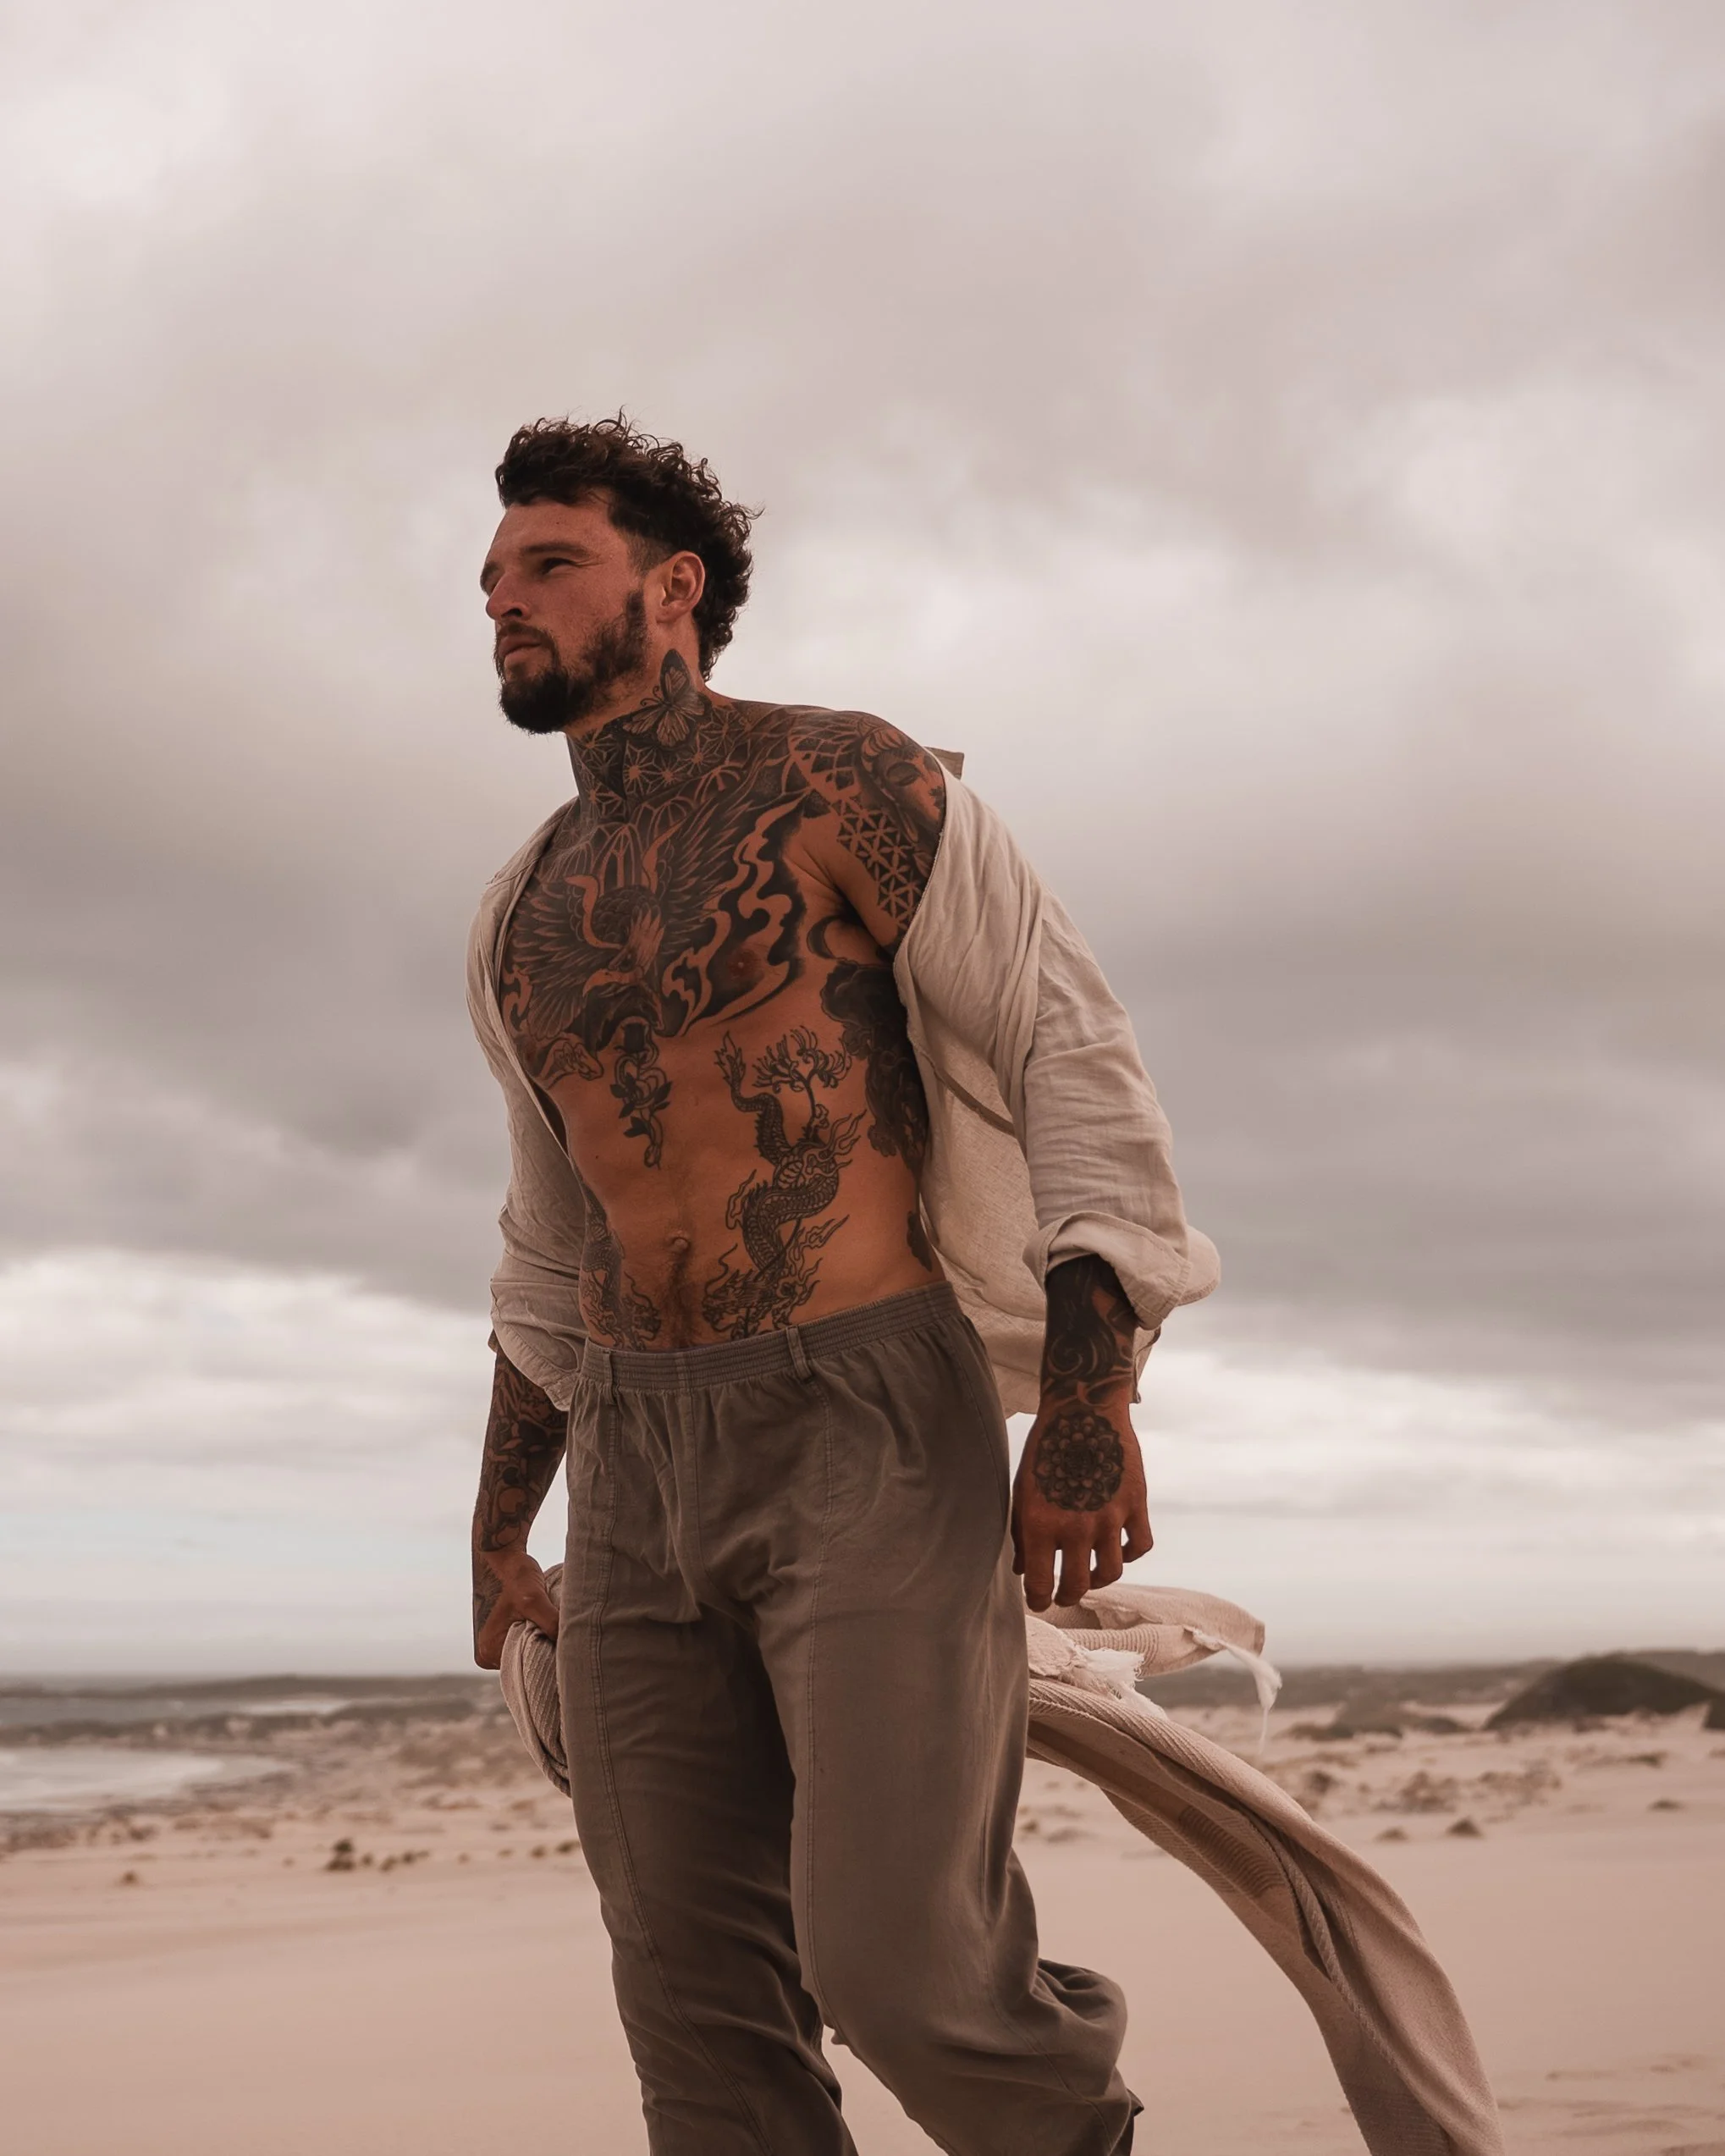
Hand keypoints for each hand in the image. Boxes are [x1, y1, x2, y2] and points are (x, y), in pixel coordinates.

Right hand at [472, 1545, 559, 1669]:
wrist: (510, 1560)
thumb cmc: (517, 1577)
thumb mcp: (533, 1599)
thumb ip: (549, 1622)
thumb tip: (569, 1645)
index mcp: (487, 1652)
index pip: (523, 1668)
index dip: (546, 1660)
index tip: (565, 1650)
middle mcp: (490, 1654)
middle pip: (527, 1663)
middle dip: (547, 1653)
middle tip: (567, 1641)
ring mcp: (499, 1646)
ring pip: (532, 1653)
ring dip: (546, 1645)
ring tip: (558, 1631)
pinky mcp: (510, 1636)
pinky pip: (532, 1644)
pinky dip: (544, 1638)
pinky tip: (553, 1628)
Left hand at [1012, 1396, 1152, 1612]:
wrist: (1083, 1409)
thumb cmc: (1045, 1449)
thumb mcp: (1022, 1490)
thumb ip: (1021, 1533)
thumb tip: (1023, 1571)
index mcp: (1039, 1522)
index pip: (1039, 1584)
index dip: (1037, 1601)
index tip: (1038, 1603)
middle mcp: (1074, 1525)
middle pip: (1076, 1586)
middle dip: (1066, 1597)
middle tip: (1062, 1595)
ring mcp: (1109, 1516)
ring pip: (1109, 1573)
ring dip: (1097, 1581)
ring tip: (1088, 1574)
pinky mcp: (1135, 1503)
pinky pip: (1138, 1546)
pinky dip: (1128, 1553)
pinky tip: (1116, 1548)